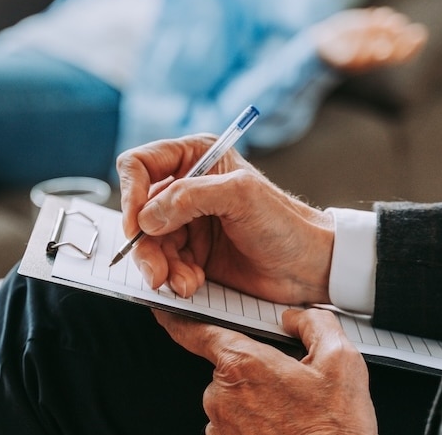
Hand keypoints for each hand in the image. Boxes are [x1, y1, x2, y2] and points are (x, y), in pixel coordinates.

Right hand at [116, 134, 333, 304]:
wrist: (310, 268)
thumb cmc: (285, 224)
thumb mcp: (240, 196)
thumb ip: (190, 196)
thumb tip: (147, 216)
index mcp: (195, 158)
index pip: (140, 165)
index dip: (131, 194)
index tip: (136, 226)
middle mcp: (186, 187)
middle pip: (138, 212)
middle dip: (145, 245)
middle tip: (156, 271)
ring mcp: (186, 222)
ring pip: (148, 243)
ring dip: (161, 267)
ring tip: (185, 283)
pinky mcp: (191, 253)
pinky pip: (164, 264)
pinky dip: (173, 278)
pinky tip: (192, 284)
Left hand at [154, 308, 376, 434]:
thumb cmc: (335, 428)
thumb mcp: (341, 361)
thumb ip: (314, 324)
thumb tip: (295, 318)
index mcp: (243, 364)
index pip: (196, 332)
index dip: (179, 319)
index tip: (167, 312)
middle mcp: (222, 396)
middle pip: (226, 369)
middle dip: (253, 372)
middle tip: (289, 387)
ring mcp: (221, 427)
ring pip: (231, 400)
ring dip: (254, 402)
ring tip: (290, 415)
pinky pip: (233, 426)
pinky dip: (253, 425)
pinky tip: (281, 430)